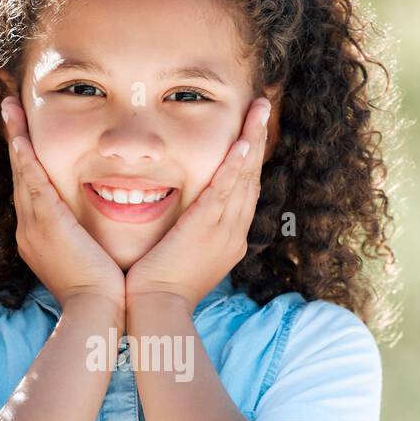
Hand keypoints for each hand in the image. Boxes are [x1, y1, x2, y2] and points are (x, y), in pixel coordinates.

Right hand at [1, 96, 125, 317]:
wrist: (98, 313)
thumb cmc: (104, 295)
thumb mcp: (94, 261)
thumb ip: (93, 241)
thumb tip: (103, 231)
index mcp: (40, 239)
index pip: (33, 190)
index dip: (28, 161)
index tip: (26, 137)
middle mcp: (30, 230)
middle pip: (21, 175)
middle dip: (16, 141)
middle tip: (10, 108)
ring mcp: (34, 227)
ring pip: (23, 172)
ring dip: (16, 137)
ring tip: (9, 106)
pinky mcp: (47, 225)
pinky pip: (32, 183)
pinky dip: (26, 158)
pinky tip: (20, 135)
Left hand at [124, 96, 271, 314]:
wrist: (158, 312)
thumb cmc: (158, 290)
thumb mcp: (180, 258)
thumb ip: (185, 236)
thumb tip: (177, 222)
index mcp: (228, 240)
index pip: (243, 192)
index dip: (248, 160)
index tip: (251, 133)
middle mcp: (233, 234)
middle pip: (251, 178)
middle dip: (257, 140)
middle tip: (262, 108)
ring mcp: (223, 232)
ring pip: (244, 178)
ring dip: (252, 141)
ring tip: (259, 110)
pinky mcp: (205, 230)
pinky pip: (225, 192)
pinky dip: (236, 166)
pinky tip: (244, 143)